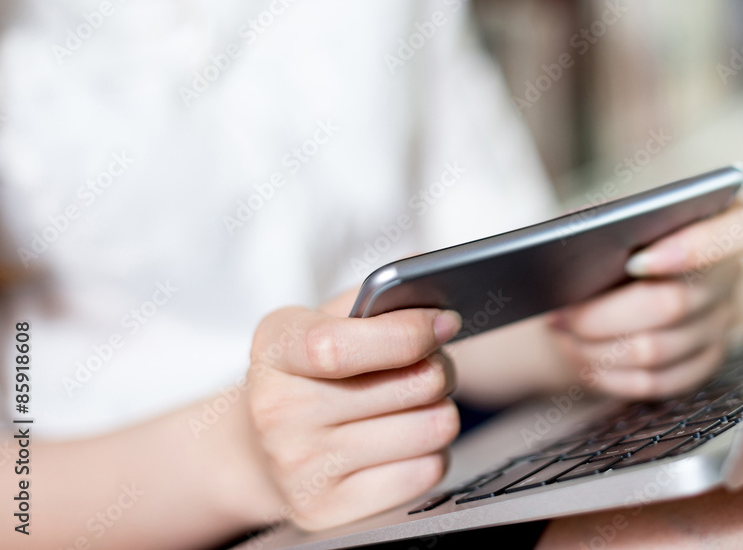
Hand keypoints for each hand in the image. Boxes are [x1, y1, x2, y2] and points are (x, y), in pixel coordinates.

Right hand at [245, 291, 462, 529]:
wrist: (256, 448)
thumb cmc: (306, 374)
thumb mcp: (320, 321)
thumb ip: (373, 298)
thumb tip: (428, 273)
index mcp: (275, 349)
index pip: (341, 346)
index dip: (407, 333)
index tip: (444, 322)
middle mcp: (278, 411)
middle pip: (410, 386)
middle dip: (439, 368)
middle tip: (430, 364)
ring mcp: (300, 468)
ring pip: (430, 429)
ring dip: (439, 411)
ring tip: (415, 404)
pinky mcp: (328, 511)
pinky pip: (426, 472)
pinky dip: (431, 453)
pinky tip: (404, 442)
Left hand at [547, 200, 742, 397]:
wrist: (598, 286)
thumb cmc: (602, 241)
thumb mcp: (600, 217)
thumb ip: (604, 221)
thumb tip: (582, 247)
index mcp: (722, 220)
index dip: (696, 248)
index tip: (636, 261)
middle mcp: (730, 274)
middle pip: (676, 302)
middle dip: (607, 313)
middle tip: (562, 312)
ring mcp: (721, 323)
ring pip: (657, 349)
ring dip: (598, 346)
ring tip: (562, 333)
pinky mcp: (703, 362)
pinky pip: (656, 381)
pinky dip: (610, 373)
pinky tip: (583, 358)